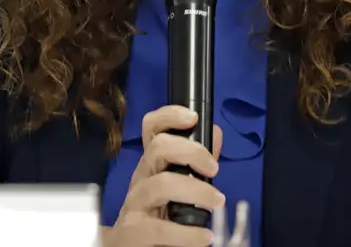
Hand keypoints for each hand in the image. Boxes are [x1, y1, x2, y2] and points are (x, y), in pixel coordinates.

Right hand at [102, 105, 224, 246]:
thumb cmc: (157, 215)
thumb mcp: (177, 186)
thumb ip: (197, 163)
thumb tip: (215, 134)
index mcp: (152, 165)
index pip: (151, 128)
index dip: (169, 115)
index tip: (193, 118)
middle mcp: (140, 179)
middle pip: (157, 148)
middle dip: (191, 152)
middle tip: (214, 169)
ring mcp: (134, 205)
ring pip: (160, 184)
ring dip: (196, 191)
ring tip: (217, 202)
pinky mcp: (133, 233)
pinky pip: (160, 229)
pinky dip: (187, 234)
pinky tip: (204, 237)